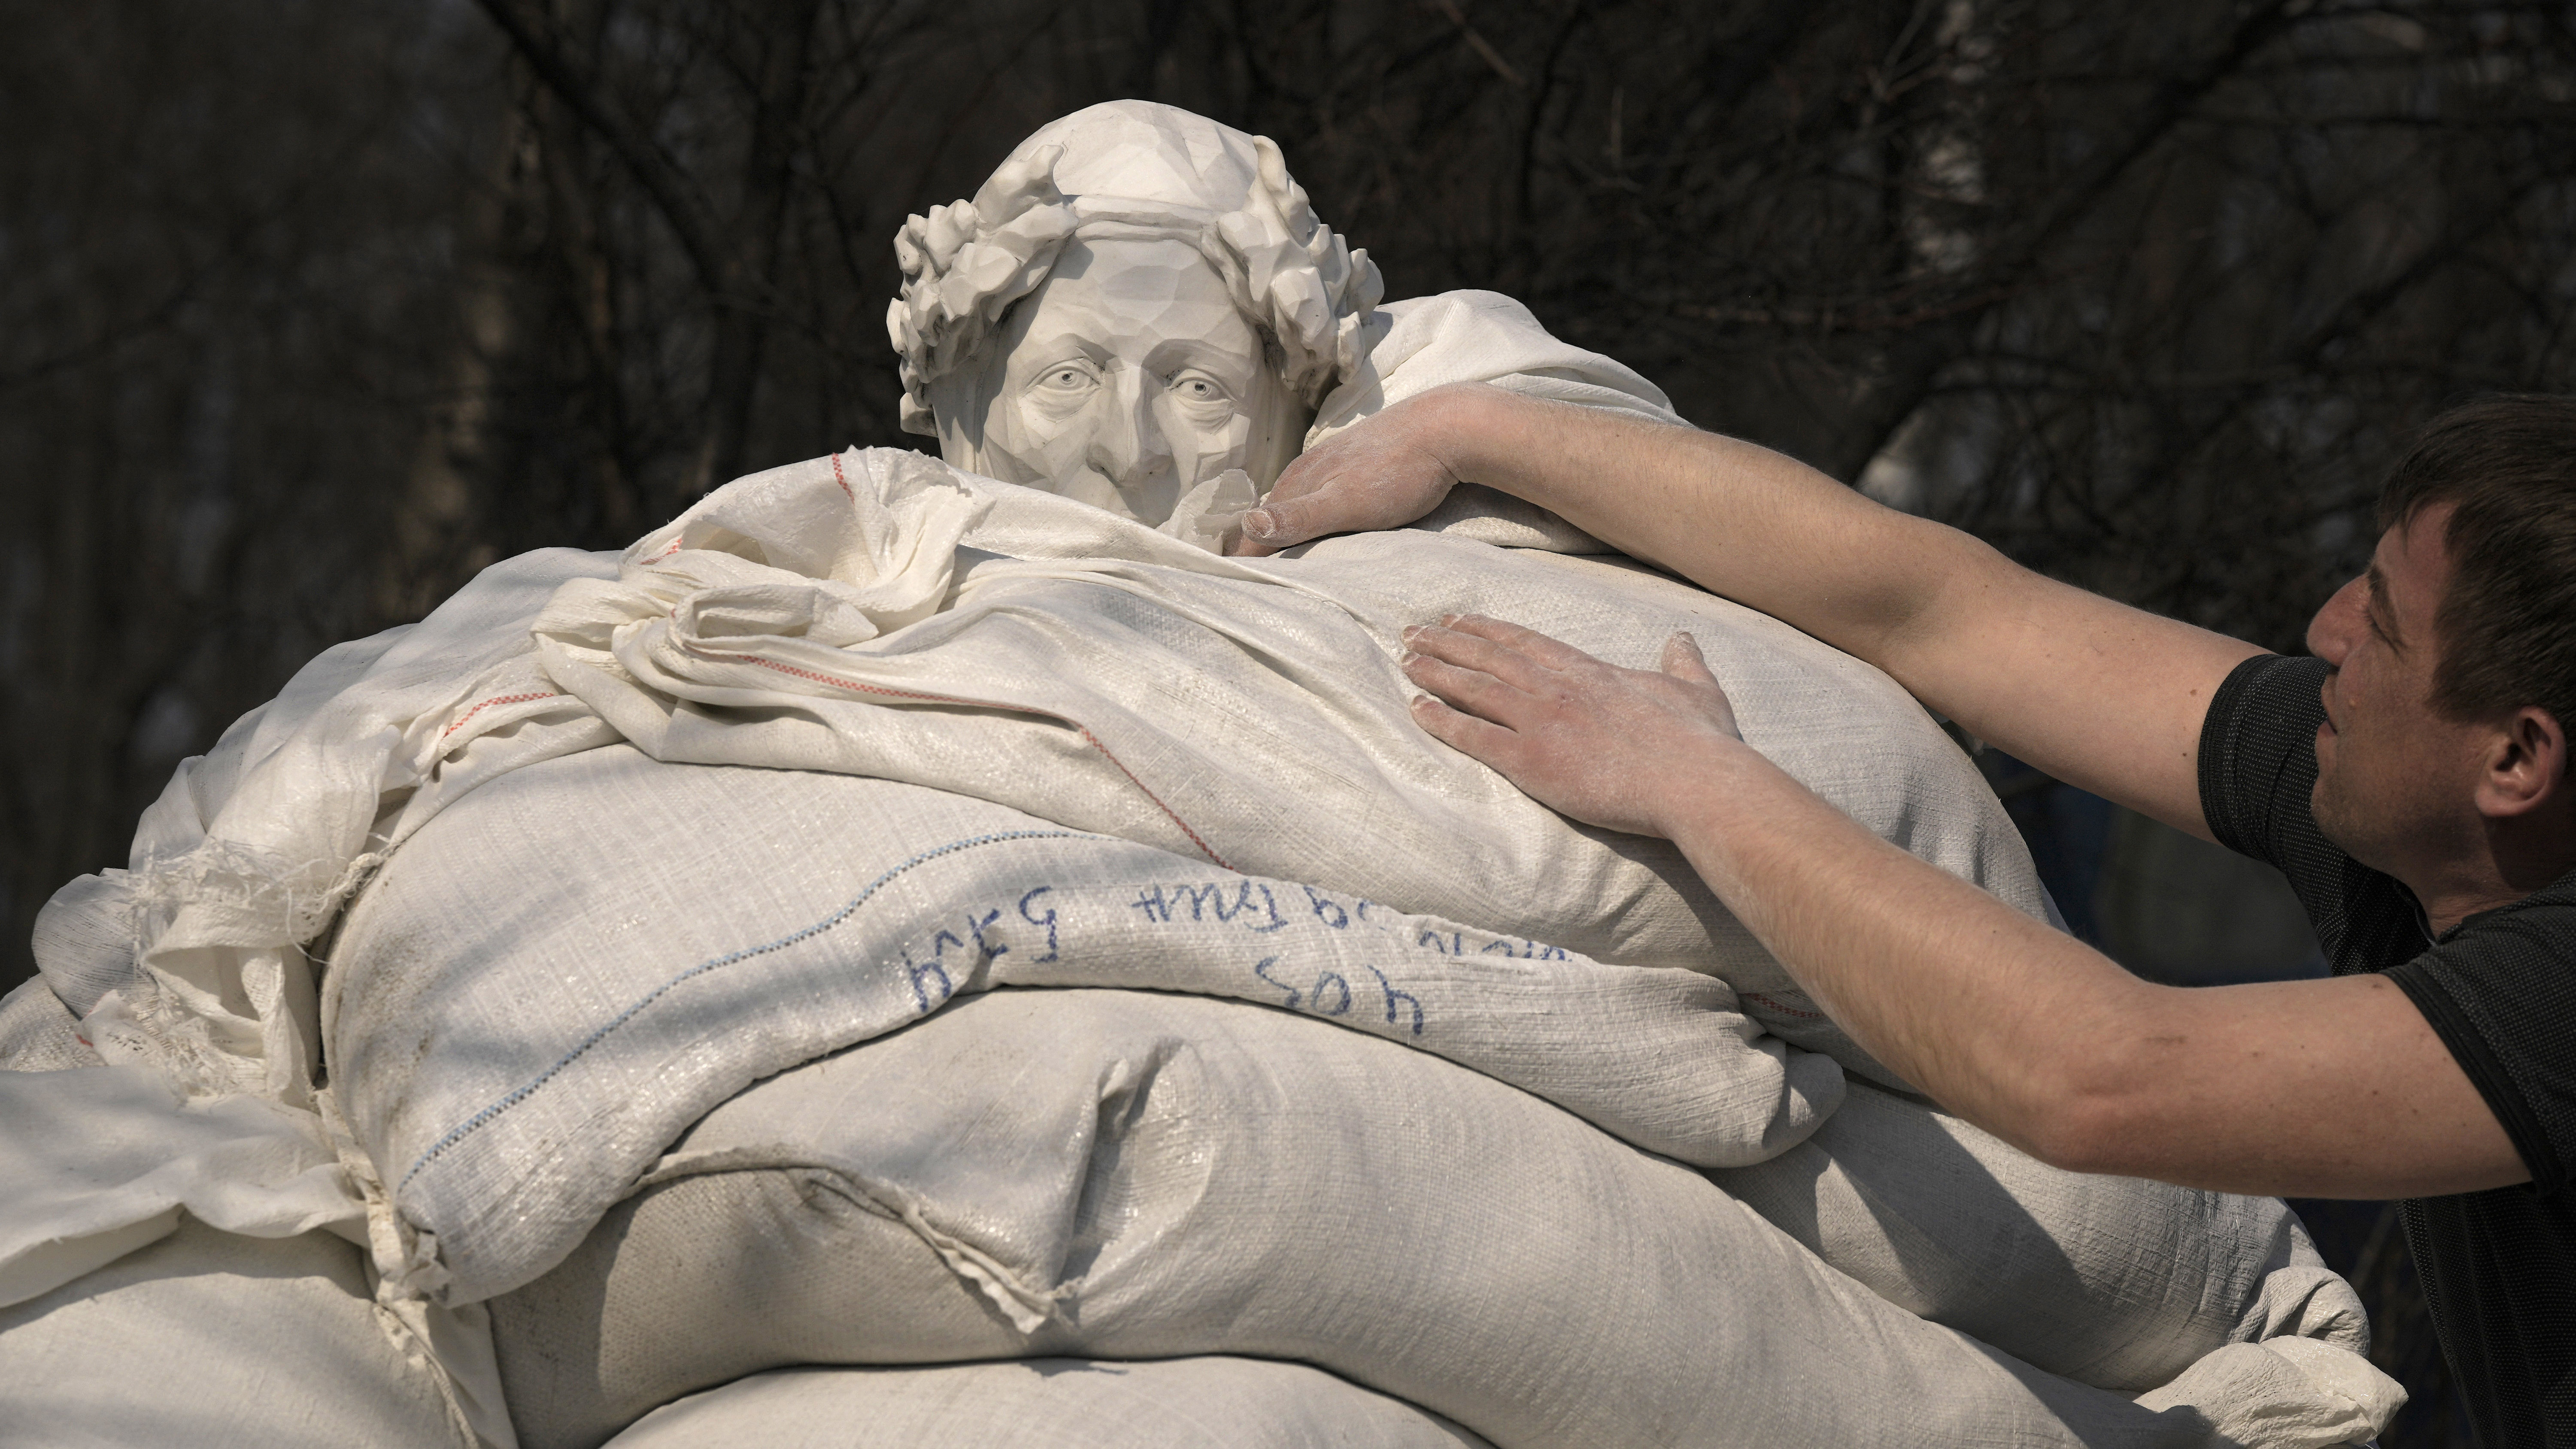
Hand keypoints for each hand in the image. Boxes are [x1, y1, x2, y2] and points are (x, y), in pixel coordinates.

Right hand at [1229, 384, 1494, 556]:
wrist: (1450, 428)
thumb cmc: (1400, 472)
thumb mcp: (1346, 502)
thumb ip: (1300, 516)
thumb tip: (1247, 526)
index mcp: (1299, 479)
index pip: (1258, 527)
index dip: (1247, 558)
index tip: (1237, 591)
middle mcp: (1310, 467)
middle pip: (1273, 513)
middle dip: (1261, 545)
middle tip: (1254, 581)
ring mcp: (1335, 461)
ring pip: (1298, 501)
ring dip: (1288, 529)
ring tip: (1284, 558)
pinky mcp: (1360, 460)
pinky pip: (1324, 494)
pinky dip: (1315, 515)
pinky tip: (1327, 524)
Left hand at [1401, 614, 1746, 836]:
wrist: (1696, 781)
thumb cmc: (1700, 742)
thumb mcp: (1696, 689)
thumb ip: (1683, 661)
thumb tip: (1682, 638)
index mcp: (1590, 672)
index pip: (1526, 642)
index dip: (1488, 630)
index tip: (1458, 619)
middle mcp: (1558, 688)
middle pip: (1490, 658)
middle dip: (1448, 643)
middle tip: (1413, 633)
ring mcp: (1542, 722)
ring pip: (1475, 689)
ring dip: (1436, 673)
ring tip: (1405, 661)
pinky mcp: (1533, 762)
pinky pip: (1475, 737)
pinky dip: (1442, 721)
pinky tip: (1416, 710)